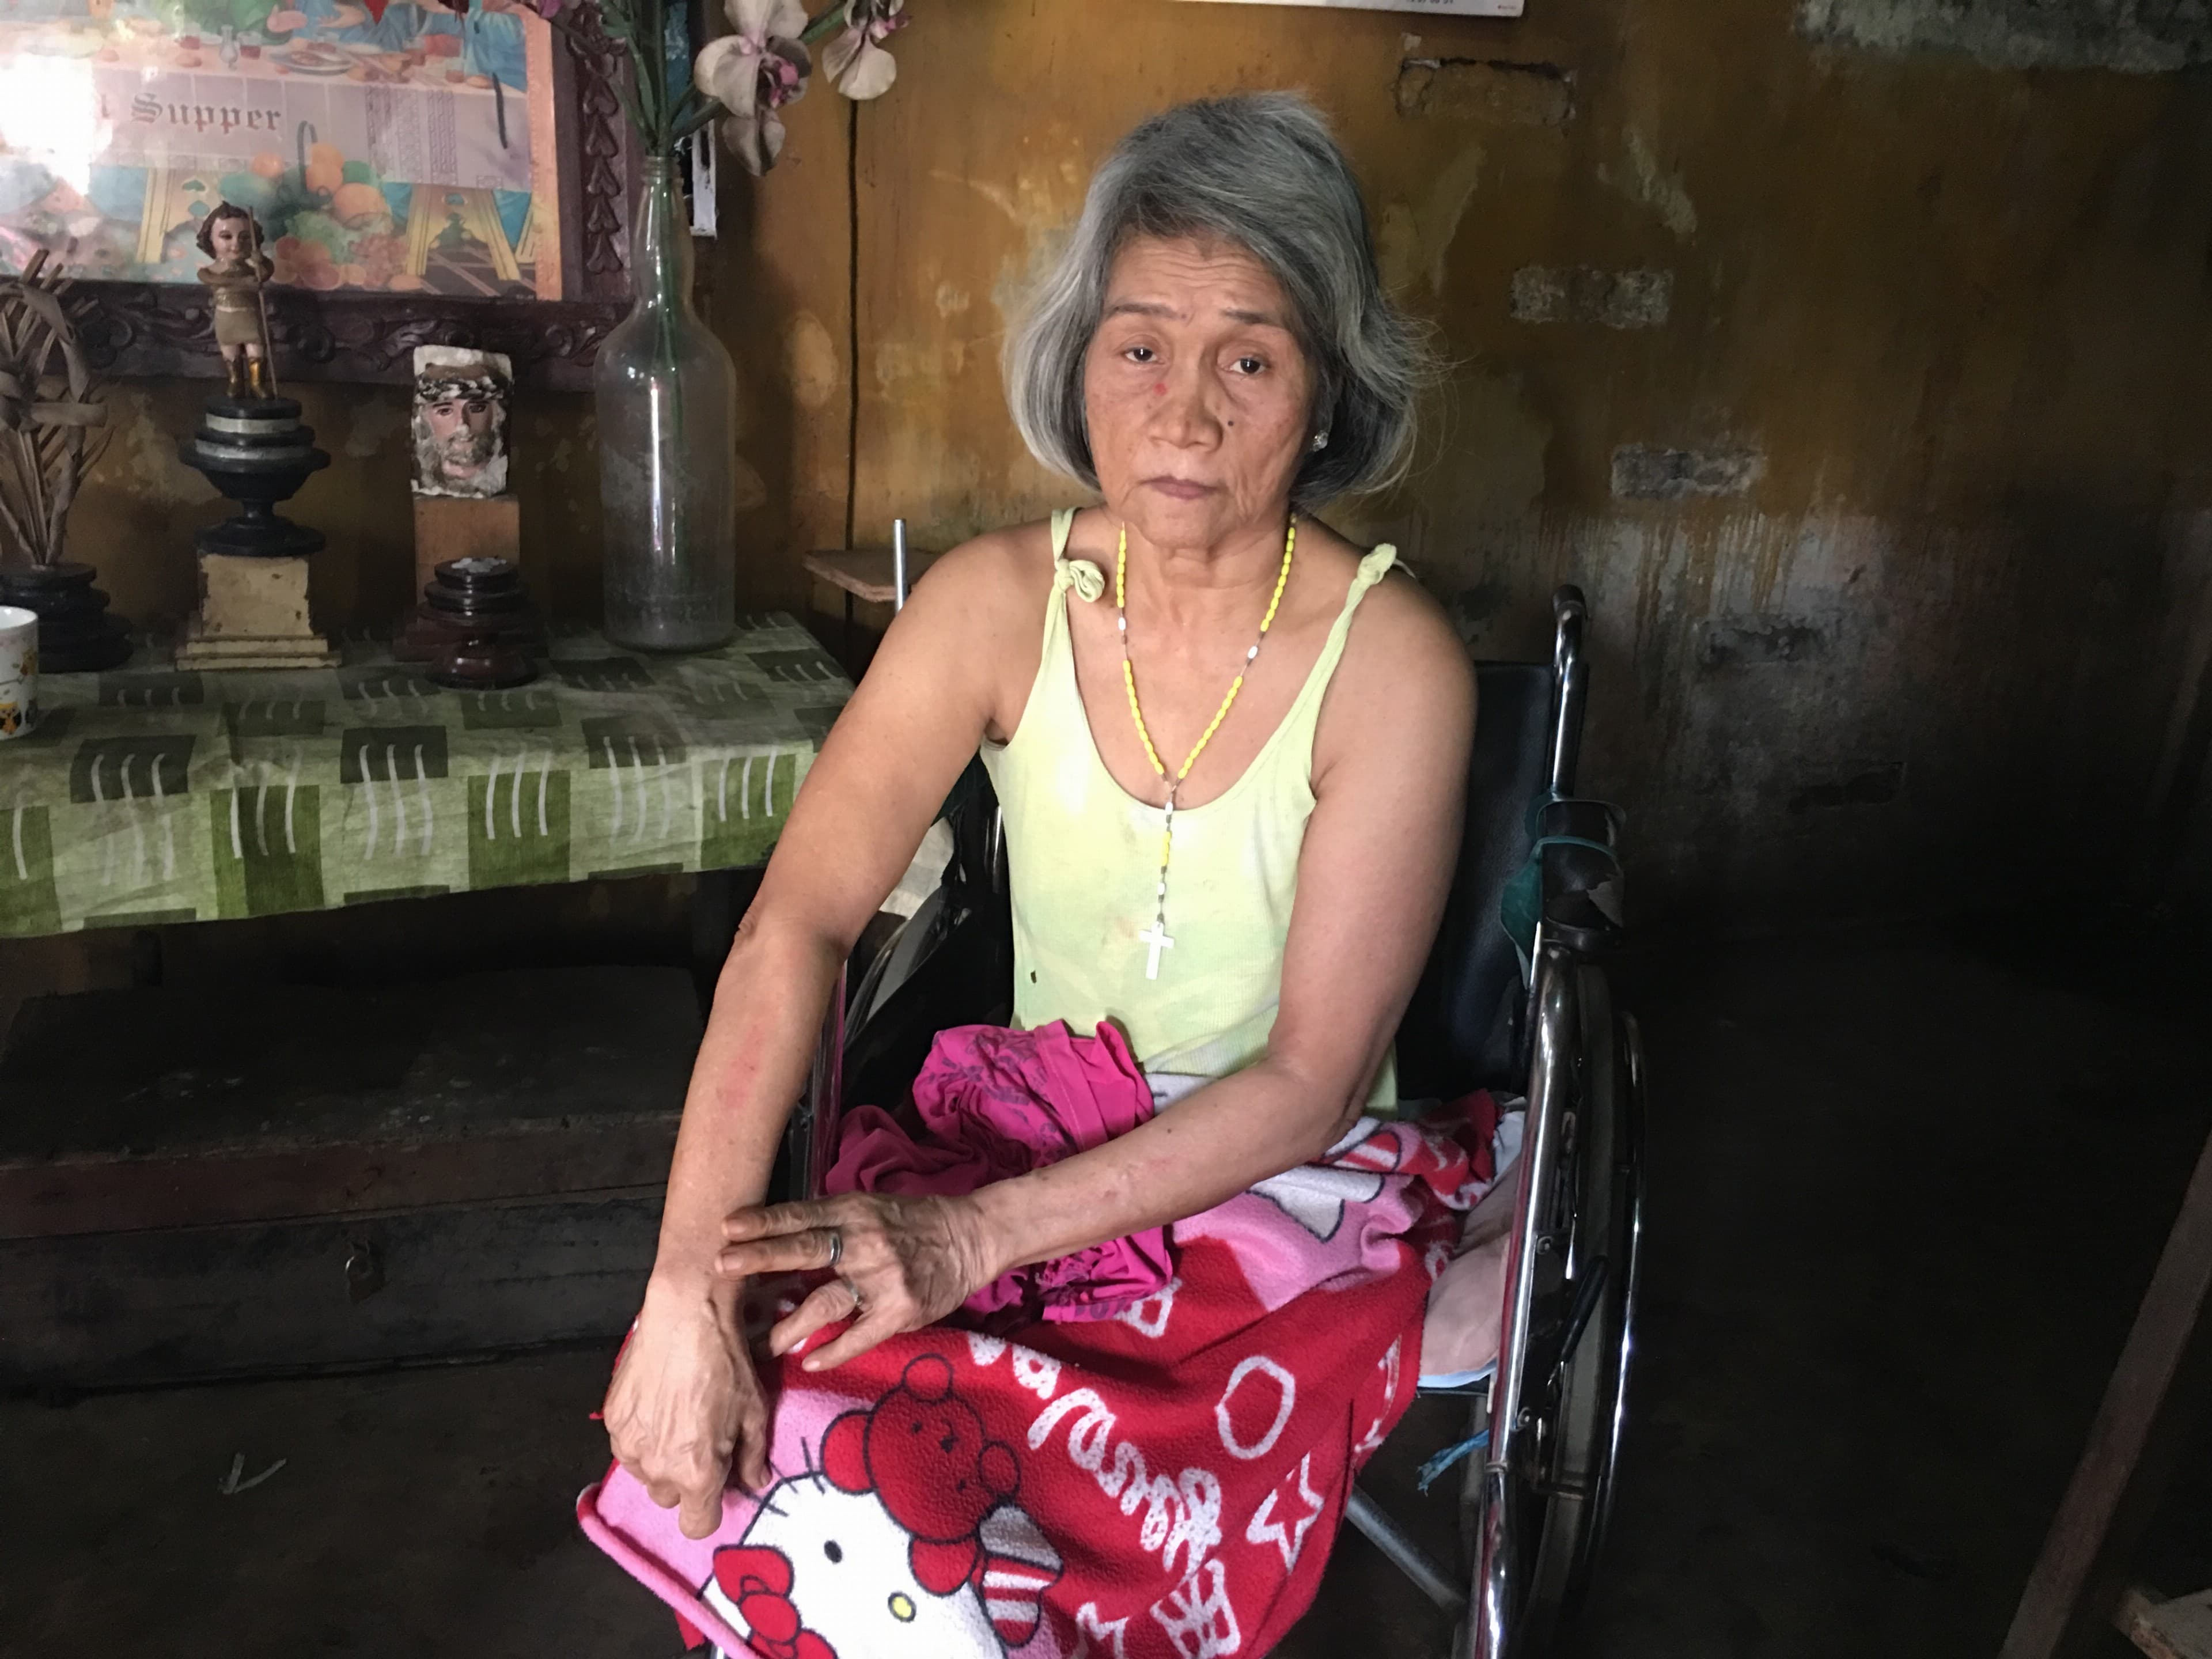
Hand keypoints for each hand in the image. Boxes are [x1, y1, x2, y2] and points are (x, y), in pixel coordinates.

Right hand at [601, 1276, 768, 1538]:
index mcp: (697, 1472)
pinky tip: (658, 1404)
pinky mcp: (612, 1420)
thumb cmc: (727, 1363)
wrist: (687, 1315)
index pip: (697, 1526)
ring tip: (678, 1418)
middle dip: (686, 1479)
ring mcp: (629, 1445)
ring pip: (646, 1473)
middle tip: (702, 1442)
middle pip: (670, 1498)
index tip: (719, 1485)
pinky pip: (628, 1446)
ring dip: (661, 1458)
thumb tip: (756, 1482)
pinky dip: (643, 1434)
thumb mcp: (755, 1411)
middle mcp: (658, 1468)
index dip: (710, 1509)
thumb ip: (754, 1455)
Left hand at [718, 1193, 999, 1371]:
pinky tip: (809, 1361)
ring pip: (826, 1303)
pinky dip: (832, 1351)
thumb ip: (831, 1222)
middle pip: (806, 1250)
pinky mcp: (901, 1311)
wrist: (972, 1238)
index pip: (802, 1216)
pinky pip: (859, 1336)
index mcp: (856, 1212)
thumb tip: (778, 1237)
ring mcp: (884, 1279)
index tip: (728, 1227)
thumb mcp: (872, 1208)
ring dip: (790, 1324)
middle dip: (761, 1258)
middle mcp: (866, 1242)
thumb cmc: (914, 1223)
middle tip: (722, 1266)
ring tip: (763, 1342)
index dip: (765, 1222)